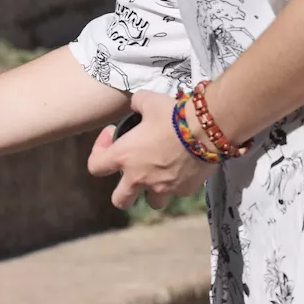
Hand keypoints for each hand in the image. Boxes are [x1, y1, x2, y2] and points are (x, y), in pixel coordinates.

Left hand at [86, 91, 216, 210]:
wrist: (208, 128)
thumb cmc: (173, 114)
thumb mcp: (148, 100)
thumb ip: (137, 103)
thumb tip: (137, 104)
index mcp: (123, 157)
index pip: (94, 167)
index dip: (97, 153)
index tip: (111, 138)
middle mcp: (139, 178)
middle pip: (120, 200)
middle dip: (122, 191)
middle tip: (130, 173)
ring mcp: (163, 188)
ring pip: (151, 202)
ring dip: (151, 191)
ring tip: (159, 174)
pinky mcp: (185, 190)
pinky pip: (177, 192)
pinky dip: (176, 184)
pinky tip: (182, 167)